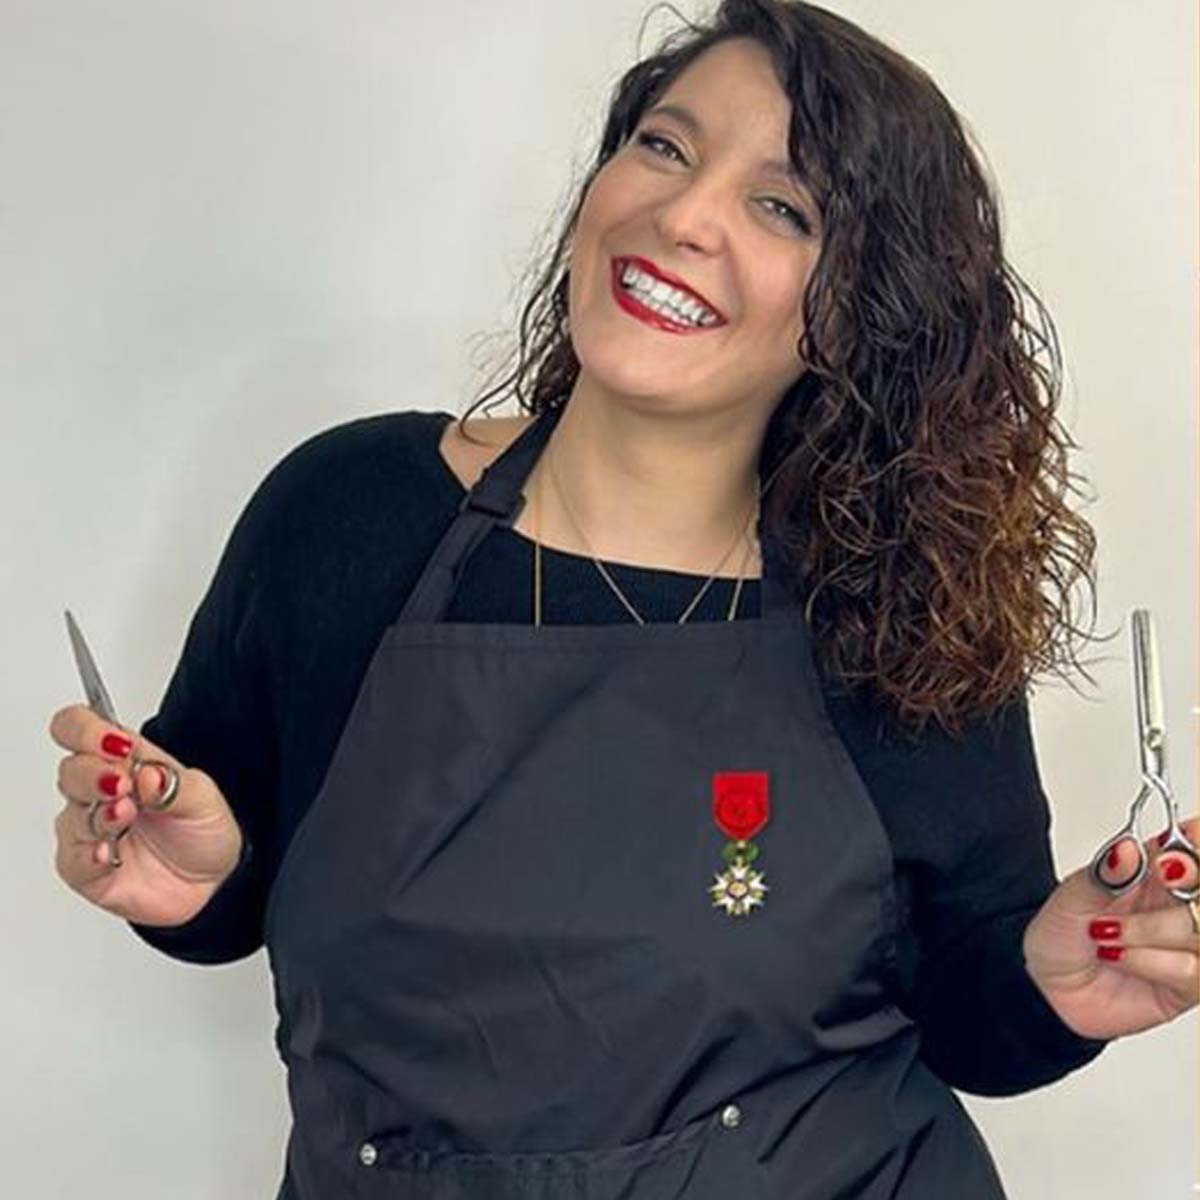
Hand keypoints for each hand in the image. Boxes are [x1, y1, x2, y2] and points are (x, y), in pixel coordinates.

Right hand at [49, 704, 242, 926]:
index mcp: (124, 761)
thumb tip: (148, 773)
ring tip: (125, 814)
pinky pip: (74, 861)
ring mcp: (89, 830)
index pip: (81, 730)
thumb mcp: (204, 798)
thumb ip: (174, 784)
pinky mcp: (86, 869)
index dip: (87, 730)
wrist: (213, 879)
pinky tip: (105, 851)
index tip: (114, 742)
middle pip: (71, 770)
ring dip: (98, 813)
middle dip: (92, 773)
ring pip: (71, 815)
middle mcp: (100, 792)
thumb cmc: (202, 828)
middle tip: (121, 782)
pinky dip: (88, 856)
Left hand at [1022, 816, 1198, 1039]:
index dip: (1194, 841)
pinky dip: (1149, 962)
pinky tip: (1120, 959)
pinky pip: (1192, 969)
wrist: (1047, 988)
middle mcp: (1175, 903)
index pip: (1193, 843)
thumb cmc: (1060, 935)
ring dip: (1147, 931)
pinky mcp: (1191, 983)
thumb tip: (1126, 849)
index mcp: (1153, 870)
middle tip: (1155, 883)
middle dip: (1185, 882)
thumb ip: (1104, 874)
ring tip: (1106, 935)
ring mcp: (1187, 943)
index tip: (1171, 853)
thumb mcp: (1071, 897)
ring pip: (1197, 928)